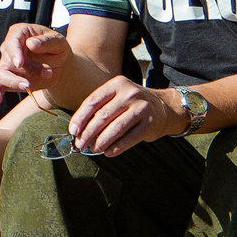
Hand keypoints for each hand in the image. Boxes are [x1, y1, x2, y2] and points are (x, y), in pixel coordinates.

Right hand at [0, 24, 68, 103]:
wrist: (57, 63)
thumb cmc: (56, 47)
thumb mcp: (58, 42)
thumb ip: (47, 42)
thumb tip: (31, 44)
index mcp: (20, 33)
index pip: (12, 40)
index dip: (14, 52)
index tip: (19, 63)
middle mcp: (9, 48)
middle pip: (9, 60)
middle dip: (25, 70)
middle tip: (42, 76)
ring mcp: (6, 64)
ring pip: (0, 73)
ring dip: (13, 82)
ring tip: (27, 87)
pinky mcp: (7, 79)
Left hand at [66, 76, 188, 158]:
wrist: (164, 107)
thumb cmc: (131, 104)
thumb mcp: (117, 97)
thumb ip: (99, 108)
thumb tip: (77, 130)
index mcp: (117, 84)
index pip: (93, 101)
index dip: (80, 118)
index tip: (73, 131)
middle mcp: (130, 93)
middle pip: (102, 116)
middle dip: (88, 133)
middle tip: (80, 144)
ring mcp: (141, 108)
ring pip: (115, 128)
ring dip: (101, 141)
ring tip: (93, 149)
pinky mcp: (150, 123)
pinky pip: (129, 138)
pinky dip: (117, 147)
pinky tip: (108, 153)